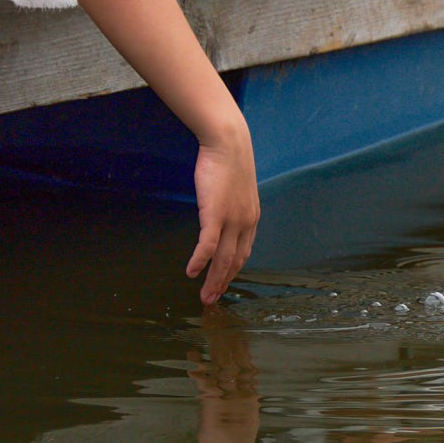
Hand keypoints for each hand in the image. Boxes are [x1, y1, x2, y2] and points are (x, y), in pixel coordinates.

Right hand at [187, 130, 258, 303]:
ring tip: (204, 296)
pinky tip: (191, 272)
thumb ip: (232, 206)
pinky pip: (208, 244)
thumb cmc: (229, 162)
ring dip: (213, 280)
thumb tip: (221, 213)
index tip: (223, 284)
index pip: (244, 253)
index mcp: (252, 219)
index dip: (233, 272)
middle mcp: (246, 223)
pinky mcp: (216, 213)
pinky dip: (200, 260)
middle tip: (211, 299)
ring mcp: (232, 219)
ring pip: (224, 258)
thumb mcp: (236, 189)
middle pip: (235, 262)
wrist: (229, 143)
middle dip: (223, 283)